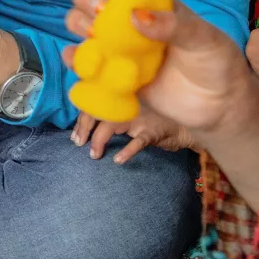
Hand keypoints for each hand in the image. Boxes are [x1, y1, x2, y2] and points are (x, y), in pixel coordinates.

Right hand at [62, 0, 258, 137]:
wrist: (217, 106)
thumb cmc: (215, 63)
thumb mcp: (203, 39)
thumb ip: (173, 25)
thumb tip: (134, 16)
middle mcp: (127, 17)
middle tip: (100, 16)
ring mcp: (116, 44)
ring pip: (79, 21)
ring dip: (78, 24)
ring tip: (94, 40)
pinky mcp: (110, 71)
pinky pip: (81, 59)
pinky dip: (73, 58)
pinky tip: (82, 62)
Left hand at [71, 111, 192, 164]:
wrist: (183, 125)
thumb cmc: (153, 119)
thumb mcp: (131, 113)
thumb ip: (113, 114)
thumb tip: (86, 127)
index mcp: (121, 97)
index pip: (95, 103)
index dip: (82, 119)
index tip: (75, 136)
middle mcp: (128, 103)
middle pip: (98, 112)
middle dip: (84, 128)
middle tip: (78, 143)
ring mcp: (140, 117)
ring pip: (112, 124)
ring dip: (99, 140)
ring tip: (94, 154)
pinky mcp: (152, 132)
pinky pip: (138, 141)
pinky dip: (127, 151)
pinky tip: (118, 160)